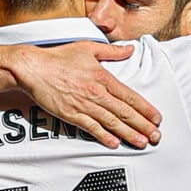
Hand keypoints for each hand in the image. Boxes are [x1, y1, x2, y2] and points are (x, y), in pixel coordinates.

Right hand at [12, 41, 161, 147]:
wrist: (34, 68)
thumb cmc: (59, 57)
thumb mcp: (88, 48)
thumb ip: (112, 51)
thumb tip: (130, 49)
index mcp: (103, 77)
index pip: (130, 96)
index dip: (146, 109)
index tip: (157, 118)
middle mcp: (96, 93)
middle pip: (125, 113)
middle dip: (143, 126)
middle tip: (156, 137)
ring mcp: (84, 105)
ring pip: (111, 123)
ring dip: (129, 134)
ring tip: (141, 143)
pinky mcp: (70, 114)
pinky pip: (91, 128)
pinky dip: (104, 136)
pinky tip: (115, 143)